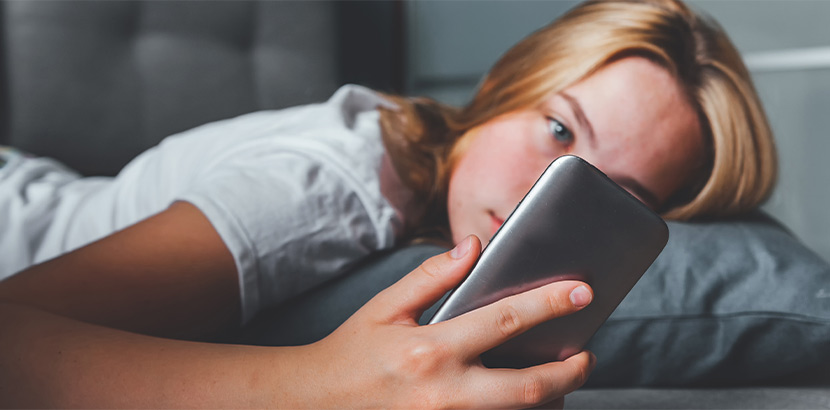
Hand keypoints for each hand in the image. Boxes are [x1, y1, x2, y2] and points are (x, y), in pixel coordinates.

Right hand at [303, 235, 595, 408]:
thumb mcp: (384, 307)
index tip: (582, 291)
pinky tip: (522, 400)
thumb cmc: (350, 354)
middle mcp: (444, 392)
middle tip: (586, 355)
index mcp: (431, 349)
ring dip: (548, 401)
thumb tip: (473, 247)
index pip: (505, 320)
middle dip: (570, 372)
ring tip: (560, 380)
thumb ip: (430, 276)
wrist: (313, 404)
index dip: (550, 303)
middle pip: (528, 387)